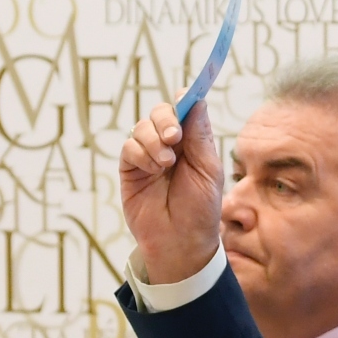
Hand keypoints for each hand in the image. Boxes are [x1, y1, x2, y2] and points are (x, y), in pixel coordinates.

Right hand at [117, 98, 223, 287]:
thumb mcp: (208, 171)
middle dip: (166, 119)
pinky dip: (141, 153)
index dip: (185, 99)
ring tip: (166, 163)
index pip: (186, 110)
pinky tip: (153, 169)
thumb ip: (200, 136)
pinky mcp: (131, 169)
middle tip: (174, 137)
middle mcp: (169, 145)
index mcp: (192, 143)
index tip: (185, 94)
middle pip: (161, 112)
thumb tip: (197, 101)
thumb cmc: (200, 210)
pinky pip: (129, 147)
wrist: (180, 242)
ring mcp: (148, 156)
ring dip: (154, 140)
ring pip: (142, 127)